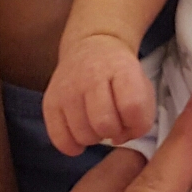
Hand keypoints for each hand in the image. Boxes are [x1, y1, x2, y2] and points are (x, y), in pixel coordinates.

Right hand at [43, 33, 156, 155]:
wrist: (91, 46)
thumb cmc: (120, 74)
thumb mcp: (142, 84)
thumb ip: (141, 114)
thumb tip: (119, 139)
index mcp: (121, 68)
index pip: (132, 106)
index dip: (137, 124)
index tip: (133, 120)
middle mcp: (91, 76)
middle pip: (104, 124)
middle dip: (114, 132)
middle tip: (113, 123)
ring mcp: (67, 89)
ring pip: (83, 135)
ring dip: (94, 137)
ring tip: (96, 124)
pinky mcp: (49, 101)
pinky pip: (60, 139)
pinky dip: (73, 145)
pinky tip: (80, 135)